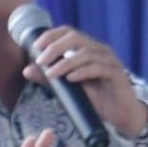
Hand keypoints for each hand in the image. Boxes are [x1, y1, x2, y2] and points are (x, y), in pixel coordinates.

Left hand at [22, 26, 147, 137]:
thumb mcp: (68, 88)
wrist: (121, 114)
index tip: (36, 46)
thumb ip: (50, 78)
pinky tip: (71, 79)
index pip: (68, 32)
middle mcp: (99, 50)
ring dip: (66, 63)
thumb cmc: (96, 98)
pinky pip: (99, 68)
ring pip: (86, 53)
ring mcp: (109, 61)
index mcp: (87, 48)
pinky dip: (83, 72)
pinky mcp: (117, 74)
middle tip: (41, 61)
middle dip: (55, 47)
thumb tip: (27, 70)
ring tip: (51, 74)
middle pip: (76, 38)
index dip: (51, 35)